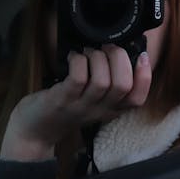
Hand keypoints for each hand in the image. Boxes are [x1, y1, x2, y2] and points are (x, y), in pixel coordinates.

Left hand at [0, 45, 151, 161]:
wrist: (34, 131)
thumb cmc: (65, 106)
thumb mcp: (92, 100)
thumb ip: (108, 83)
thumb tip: (120, 52)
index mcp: (112, 109)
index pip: (138, 98)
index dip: (145, 76)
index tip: (142, 56)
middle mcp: (100, 110)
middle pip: (122, 85)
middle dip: (119, 58)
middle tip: (107, 48)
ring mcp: (81, 106)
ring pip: (102, 80)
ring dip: (96, 57)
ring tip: (87, 52)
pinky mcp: (62, 99)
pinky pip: (77, 77)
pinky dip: (78, 61)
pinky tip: (73, 57)